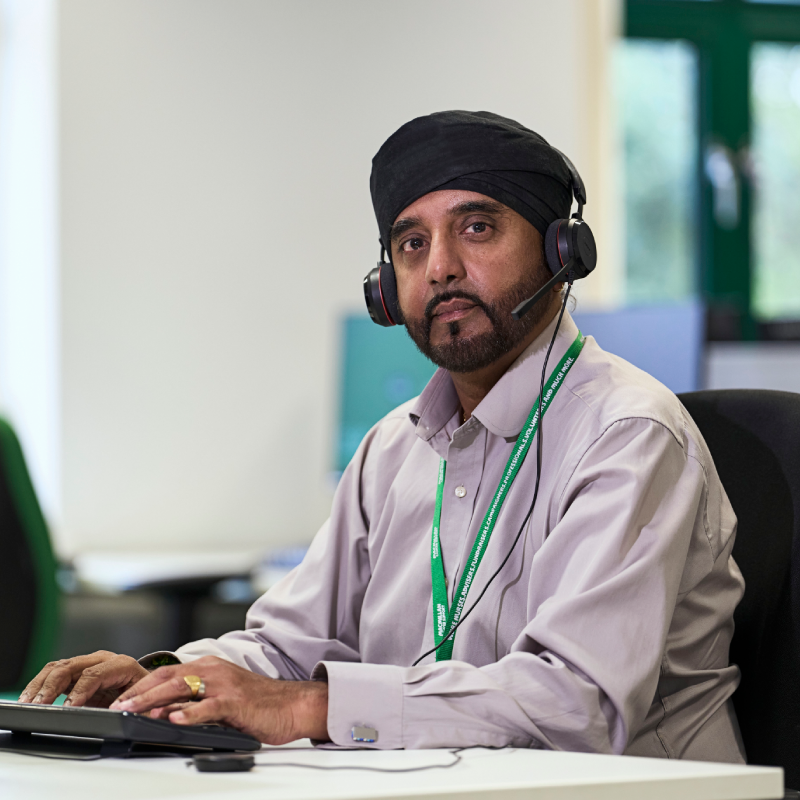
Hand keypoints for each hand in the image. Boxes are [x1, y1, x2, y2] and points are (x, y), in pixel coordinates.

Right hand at [19, 651, 149, 707]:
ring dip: (41, 685)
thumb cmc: (148, 696)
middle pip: (72, 667)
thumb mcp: (146, 702)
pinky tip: (31, 699)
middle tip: (41, 706)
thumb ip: (133, 706)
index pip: (96, 674)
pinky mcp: (78, 672)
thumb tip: (118, 712)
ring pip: (60, 667)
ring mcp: (89, 664)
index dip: (80, 691)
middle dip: (53, 686)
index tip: (68, 707)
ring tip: (30, 703)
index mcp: (123, 665)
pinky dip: (40, 685)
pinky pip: (55, 673)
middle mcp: (104, 660)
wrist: (149, 687)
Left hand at [109, 656, 328, 744]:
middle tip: (117, 705)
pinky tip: (175, 719)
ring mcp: (225, 685)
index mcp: (209, 668)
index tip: (119, 699)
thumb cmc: (257, 704)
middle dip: (139, 691)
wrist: (292, 705)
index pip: (167, 672)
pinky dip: (190, 713)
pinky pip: (209, 707)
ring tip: (134, 710)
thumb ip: (194, 702)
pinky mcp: (236, 702)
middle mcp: (214, 671)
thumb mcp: (220, 698)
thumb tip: (163, 713)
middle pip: (169, 677)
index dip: (141, 686)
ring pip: (183, 687)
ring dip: (155, 699)